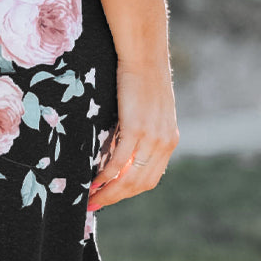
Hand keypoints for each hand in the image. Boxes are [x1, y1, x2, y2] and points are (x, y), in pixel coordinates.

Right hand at [87, 58, 179, 211]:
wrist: (144, 55)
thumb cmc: (142, 78)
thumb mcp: (148, 111)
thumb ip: (141, 133)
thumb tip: (120, 151)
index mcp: (169, 140)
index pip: (150, 178)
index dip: (129, 192)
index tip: (110, 197)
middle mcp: (164, 143)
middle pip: (140, 184)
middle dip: (116, 198)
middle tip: (95, 205)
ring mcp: (152, 138)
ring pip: (130, 178)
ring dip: (110, 193)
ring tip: (91, 198)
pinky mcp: (136, 128)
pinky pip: (120, 161)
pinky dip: (106, 175)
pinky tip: (94, 181)